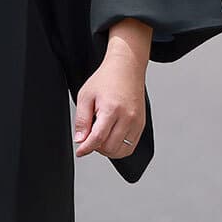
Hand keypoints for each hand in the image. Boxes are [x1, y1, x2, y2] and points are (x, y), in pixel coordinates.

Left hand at [74, 20, 150, 159]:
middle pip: (110, 148)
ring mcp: (137, 123)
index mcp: (112, 110)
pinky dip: (119, 147)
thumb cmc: (105, 80)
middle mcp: (128, 118)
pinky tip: (110, 138)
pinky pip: (131, 146)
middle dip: (96, 148)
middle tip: (88, 138)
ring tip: (99, 138)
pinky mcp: (142, 125)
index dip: (86, 148)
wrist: (126, 69)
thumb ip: (82, 120)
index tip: (79, 152)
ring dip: (108, 150)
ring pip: (122, 150)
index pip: (98, 138)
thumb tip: (80, 140)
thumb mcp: (85, 96)